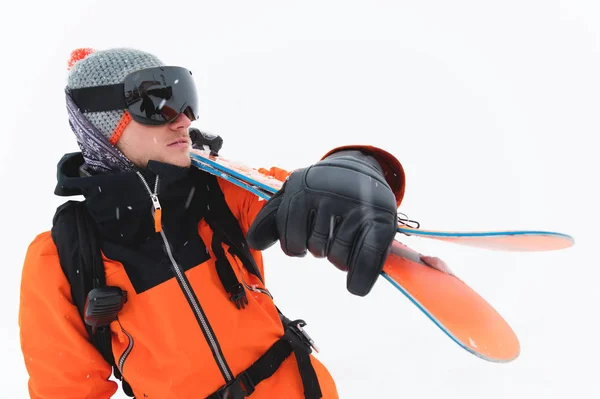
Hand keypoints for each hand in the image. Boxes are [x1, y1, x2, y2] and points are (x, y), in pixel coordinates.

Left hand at [246, 150, 397, 295]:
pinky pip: (366, 260)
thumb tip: (255, 243)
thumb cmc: (320, 190)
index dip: (296, 246)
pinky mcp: (381, 220)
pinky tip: (355, 287)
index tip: (305, 236)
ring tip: (347, 238)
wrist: (359, 168)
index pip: (290, 240)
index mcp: (301, 187)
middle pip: (314, 250)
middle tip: (331, 232)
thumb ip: (272, 218)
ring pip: (338, 260)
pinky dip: (360, 278)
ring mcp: (356, 206)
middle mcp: (328, 193)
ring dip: (340, 259)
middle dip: (320, 248)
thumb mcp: (293, 195)